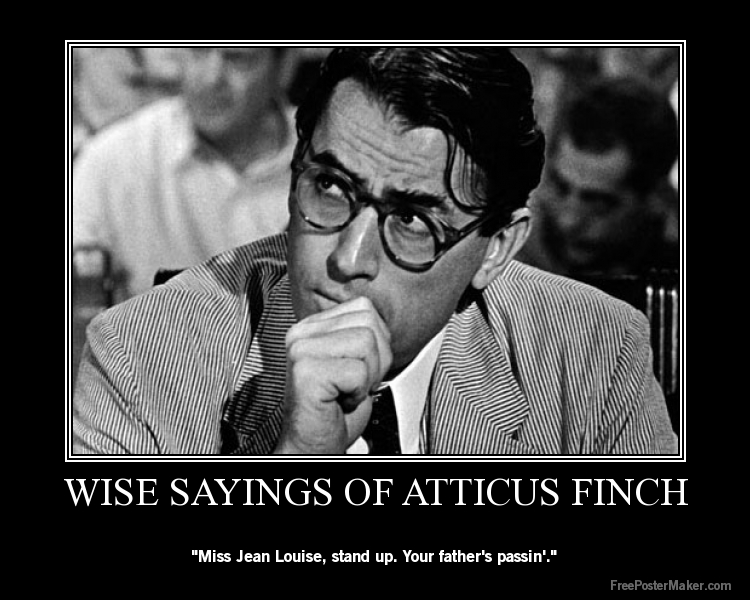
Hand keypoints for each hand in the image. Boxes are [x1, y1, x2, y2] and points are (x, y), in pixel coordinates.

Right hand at [274, 297, 392, 453]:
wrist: (314, 444)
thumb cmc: (335, 409)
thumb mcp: (355, 361)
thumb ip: (363, 332)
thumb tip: (381, 318)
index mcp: (312, 326)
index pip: (364, 308)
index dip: (377, 342)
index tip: (358, 368)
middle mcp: (301, 333)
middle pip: (368, 322)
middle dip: (376, 358)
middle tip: (355, 383)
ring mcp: (300, 350)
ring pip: (366, 342)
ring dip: (367, 375)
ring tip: (348, 390)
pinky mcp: (306, 372)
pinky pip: (358, 371)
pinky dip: (358, 392)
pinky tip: (340, 400)